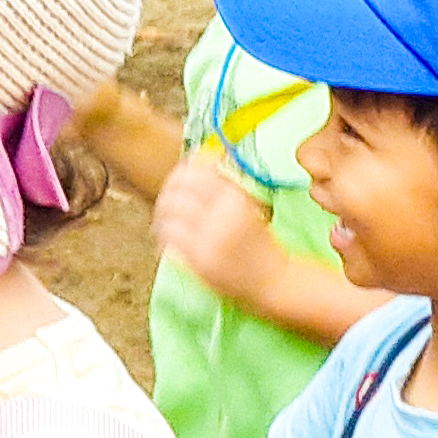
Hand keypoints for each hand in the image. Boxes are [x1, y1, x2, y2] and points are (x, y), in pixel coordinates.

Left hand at [151, 155, 285, 307]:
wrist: (274, 280)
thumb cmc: (262, 242)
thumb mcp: (251, 206)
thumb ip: (228, 184)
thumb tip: (202, 157)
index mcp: (237, 198)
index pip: (199, 171)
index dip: (187, 167)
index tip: (185, 170)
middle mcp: (222, 215)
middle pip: (179, 188)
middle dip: (170, 188)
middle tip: (170, 192)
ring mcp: (208, 238)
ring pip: (169, 211)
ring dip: (163, 210)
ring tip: (165, 213)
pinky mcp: (198, 259)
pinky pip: (169, 237)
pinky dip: (163, 231)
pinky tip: (166, 232)